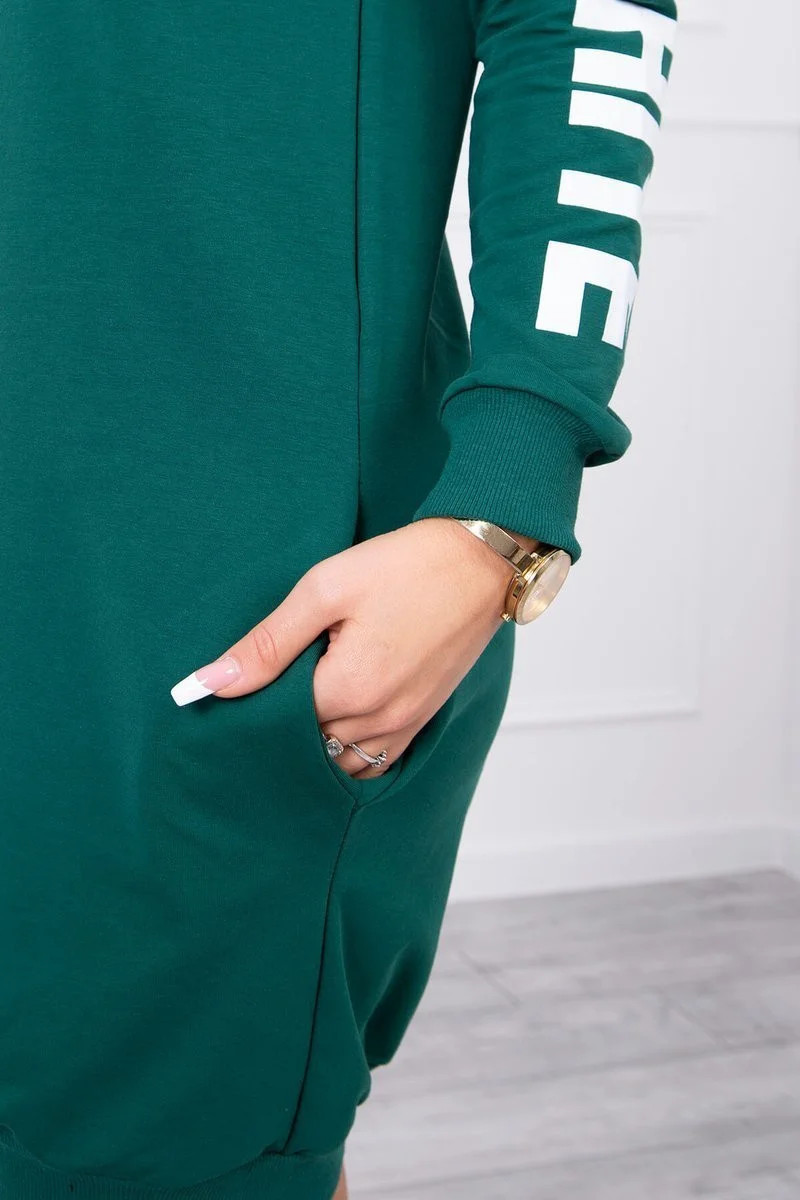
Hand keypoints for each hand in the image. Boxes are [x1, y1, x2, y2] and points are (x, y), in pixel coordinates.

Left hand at [169, 517, 517, 777]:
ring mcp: (406, 724)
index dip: (256, 701)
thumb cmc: (405, 566)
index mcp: (349, 689)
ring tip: (306, 698)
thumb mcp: (325, 590)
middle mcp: (379, 719)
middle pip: (307, 745)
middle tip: (278, 679)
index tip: (253, 672)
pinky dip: (350, 751)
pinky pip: (376, 761)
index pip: (276, 723)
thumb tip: (209, 684)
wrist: (481, 561)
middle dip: (284, 723)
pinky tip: (338, 716)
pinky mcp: (423, 719)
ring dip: (317, 741)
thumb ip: (267, 644)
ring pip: (340, 761)